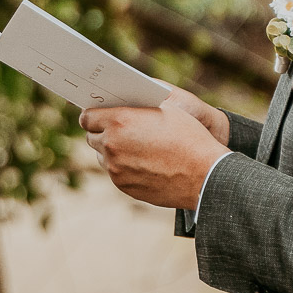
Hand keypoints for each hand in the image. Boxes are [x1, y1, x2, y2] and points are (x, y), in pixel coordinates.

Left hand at [80, 87, 230, 210]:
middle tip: (115, 130)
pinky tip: (141, 163)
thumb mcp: (165, 110)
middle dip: (102, 133)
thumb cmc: (189, 137)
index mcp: (119, 121)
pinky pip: (115, 173)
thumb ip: (137, 107)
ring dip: (112, 151)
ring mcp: (116, 168)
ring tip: (131, 147)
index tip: (98, 115)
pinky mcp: (123, 186)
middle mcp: (112, 145)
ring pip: (102, 156)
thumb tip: (122, 106)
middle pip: (92, 137)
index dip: (93, 115)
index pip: (87, 116)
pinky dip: (123, 167)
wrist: (205, 174)